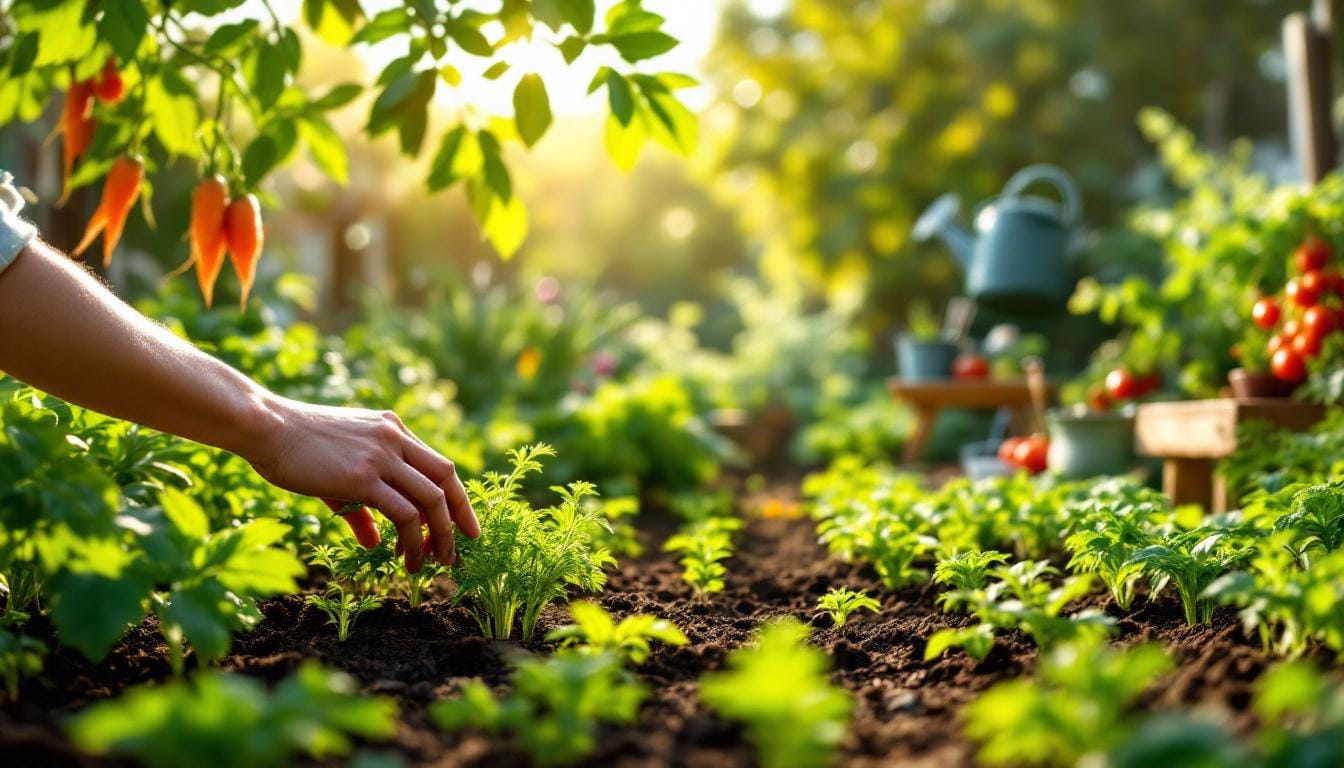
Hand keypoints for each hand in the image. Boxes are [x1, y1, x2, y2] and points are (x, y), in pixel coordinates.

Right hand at [242, 395, 478, 571]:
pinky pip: (404, 514)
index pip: (437, 464)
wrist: (264, 426)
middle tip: (461, 548)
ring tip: (435, 563)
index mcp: (392, 428)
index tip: (462, 524)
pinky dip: (414, 541)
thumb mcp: (338, 470)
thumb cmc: (294, 448)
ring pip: (431, 499)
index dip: (454, 497)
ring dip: (439, 536)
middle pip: (446, 478)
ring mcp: (381, 455)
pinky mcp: (363, 477)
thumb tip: (376, 541)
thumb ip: (360, 504)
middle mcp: (394, 437)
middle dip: (459, 516)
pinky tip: (406, 559)